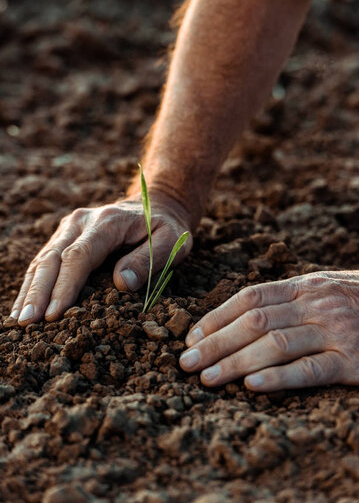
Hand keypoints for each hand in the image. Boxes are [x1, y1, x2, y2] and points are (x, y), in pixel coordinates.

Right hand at [11, 191, 191, 325]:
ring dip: (30, 289)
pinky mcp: (65, 236)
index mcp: (107, 222)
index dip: (65, 286)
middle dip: (38, 292)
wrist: (157, 204)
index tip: (53, 314)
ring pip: (43, 259)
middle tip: (27, 323)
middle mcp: (82, 220)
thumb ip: (148, 260)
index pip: (80, 255)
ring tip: (19, 320)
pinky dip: (33, 283)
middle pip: (53, 257)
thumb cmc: (166, 227)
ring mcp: (70, 227)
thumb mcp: (171, 242)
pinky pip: (44, 260)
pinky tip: (24, 305)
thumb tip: (122, 283)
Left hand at [179, 269, 358, 390]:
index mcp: (302, 287)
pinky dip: (279, 378)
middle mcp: (313, 306)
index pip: (249, 299)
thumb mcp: (319, 286)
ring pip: (276, 345)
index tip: (192, 339)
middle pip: (255, 323)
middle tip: (187, 364)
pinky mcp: (352, 361)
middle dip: (216, 344)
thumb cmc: (355, 299)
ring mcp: (333, 332)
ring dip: (236, 363)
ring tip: (208, 379)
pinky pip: (310, 369)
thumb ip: (283, 299)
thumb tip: (236, 316)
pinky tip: (254, 387)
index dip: (217, 318)